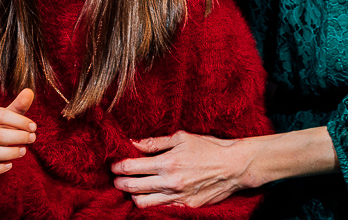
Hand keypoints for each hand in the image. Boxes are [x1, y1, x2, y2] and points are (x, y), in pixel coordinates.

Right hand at [0, 89, 35, 176]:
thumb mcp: (7, 117)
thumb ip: (18, 106)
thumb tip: (30, 91)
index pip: (0, 115)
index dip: (19, 121)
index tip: (34, 127)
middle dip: (17, 137)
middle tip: (32, 139)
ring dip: (10, 153)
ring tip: (24, 151)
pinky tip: (10, 165)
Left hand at [111, 131, 254, 208]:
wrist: (233, 166)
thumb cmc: (208, 147)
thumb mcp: (181, 137)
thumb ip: (155, 142)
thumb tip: (133, 143)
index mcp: (167, 162)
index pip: (132, 167)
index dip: (118, 167)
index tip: (114, 166)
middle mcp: (170, 182)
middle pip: (133, 187)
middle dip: (120, 183)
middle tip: (116, 178)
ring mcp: (178, 197)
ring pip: (143, 202)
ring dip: (133, 195)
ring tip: (132, 188)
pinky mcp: (186, 206)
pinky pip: (161, 209)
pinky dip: (151, 203)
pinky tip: (149, 196)